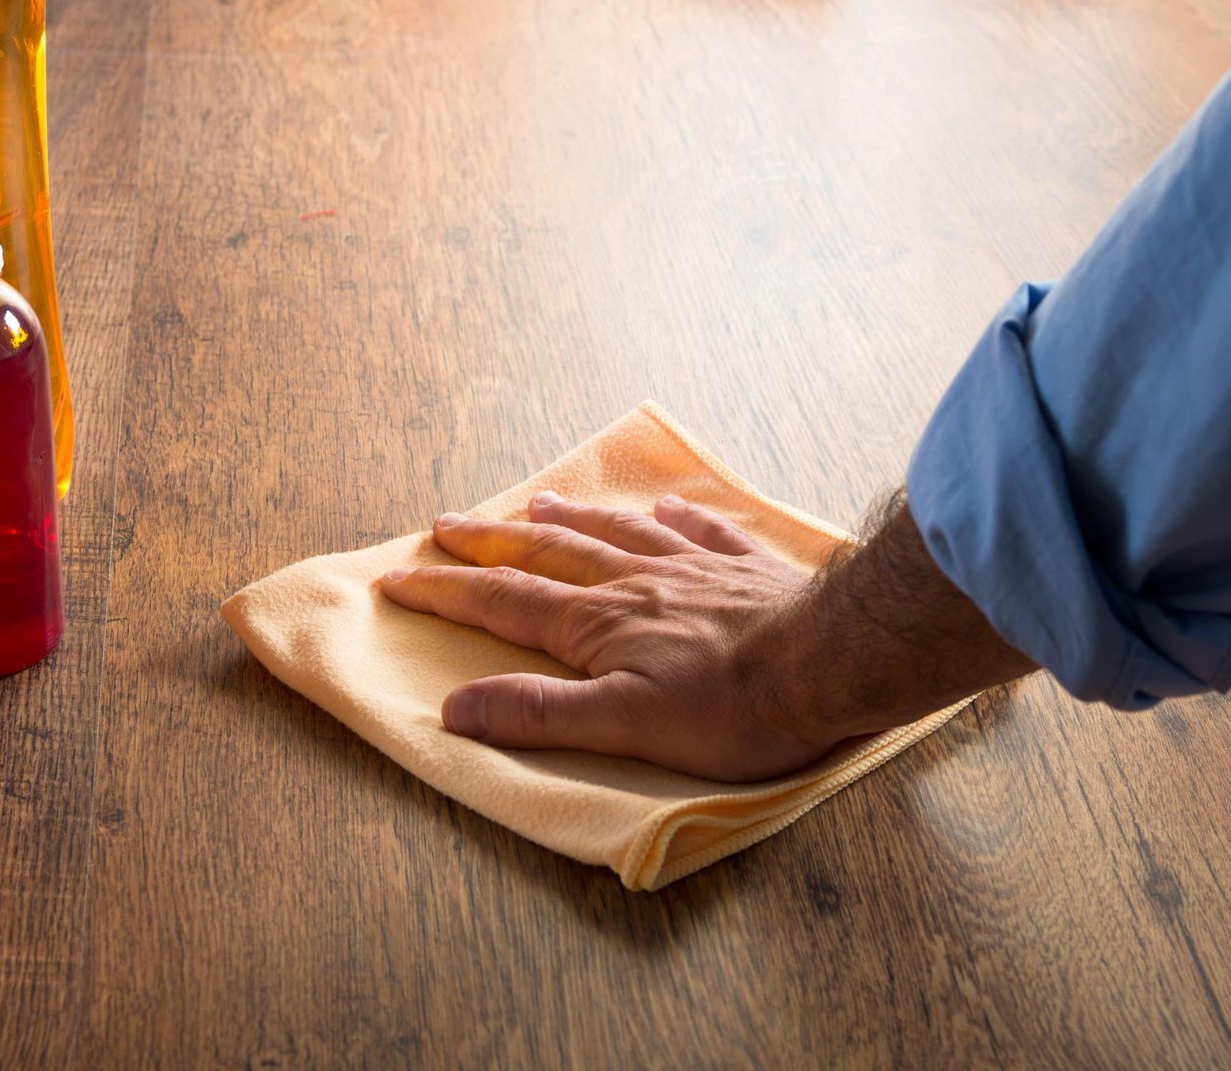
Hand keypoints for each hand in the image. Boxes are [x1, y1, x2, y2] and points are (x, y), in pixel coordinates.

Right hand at [379, 489, 1032, 781]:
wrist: (835, 663)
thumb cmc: (732, 709)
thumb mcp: (622, 727)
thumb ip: (537, 715)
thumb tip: (454, 708)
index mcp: (598, 626)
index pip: (503, 603)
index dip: (446, 592)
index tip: (396, 579)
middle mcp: (635, 585)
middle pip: (548, 554)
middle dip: (491, 541)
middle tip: (446, 523)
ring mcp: (692, 570)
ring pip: (617, 534)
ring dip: (572, 520)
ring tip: (539, 504)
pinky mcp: (748, 569)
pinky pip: (705, 533)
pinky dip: (679, 520)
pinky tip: (670, 508)